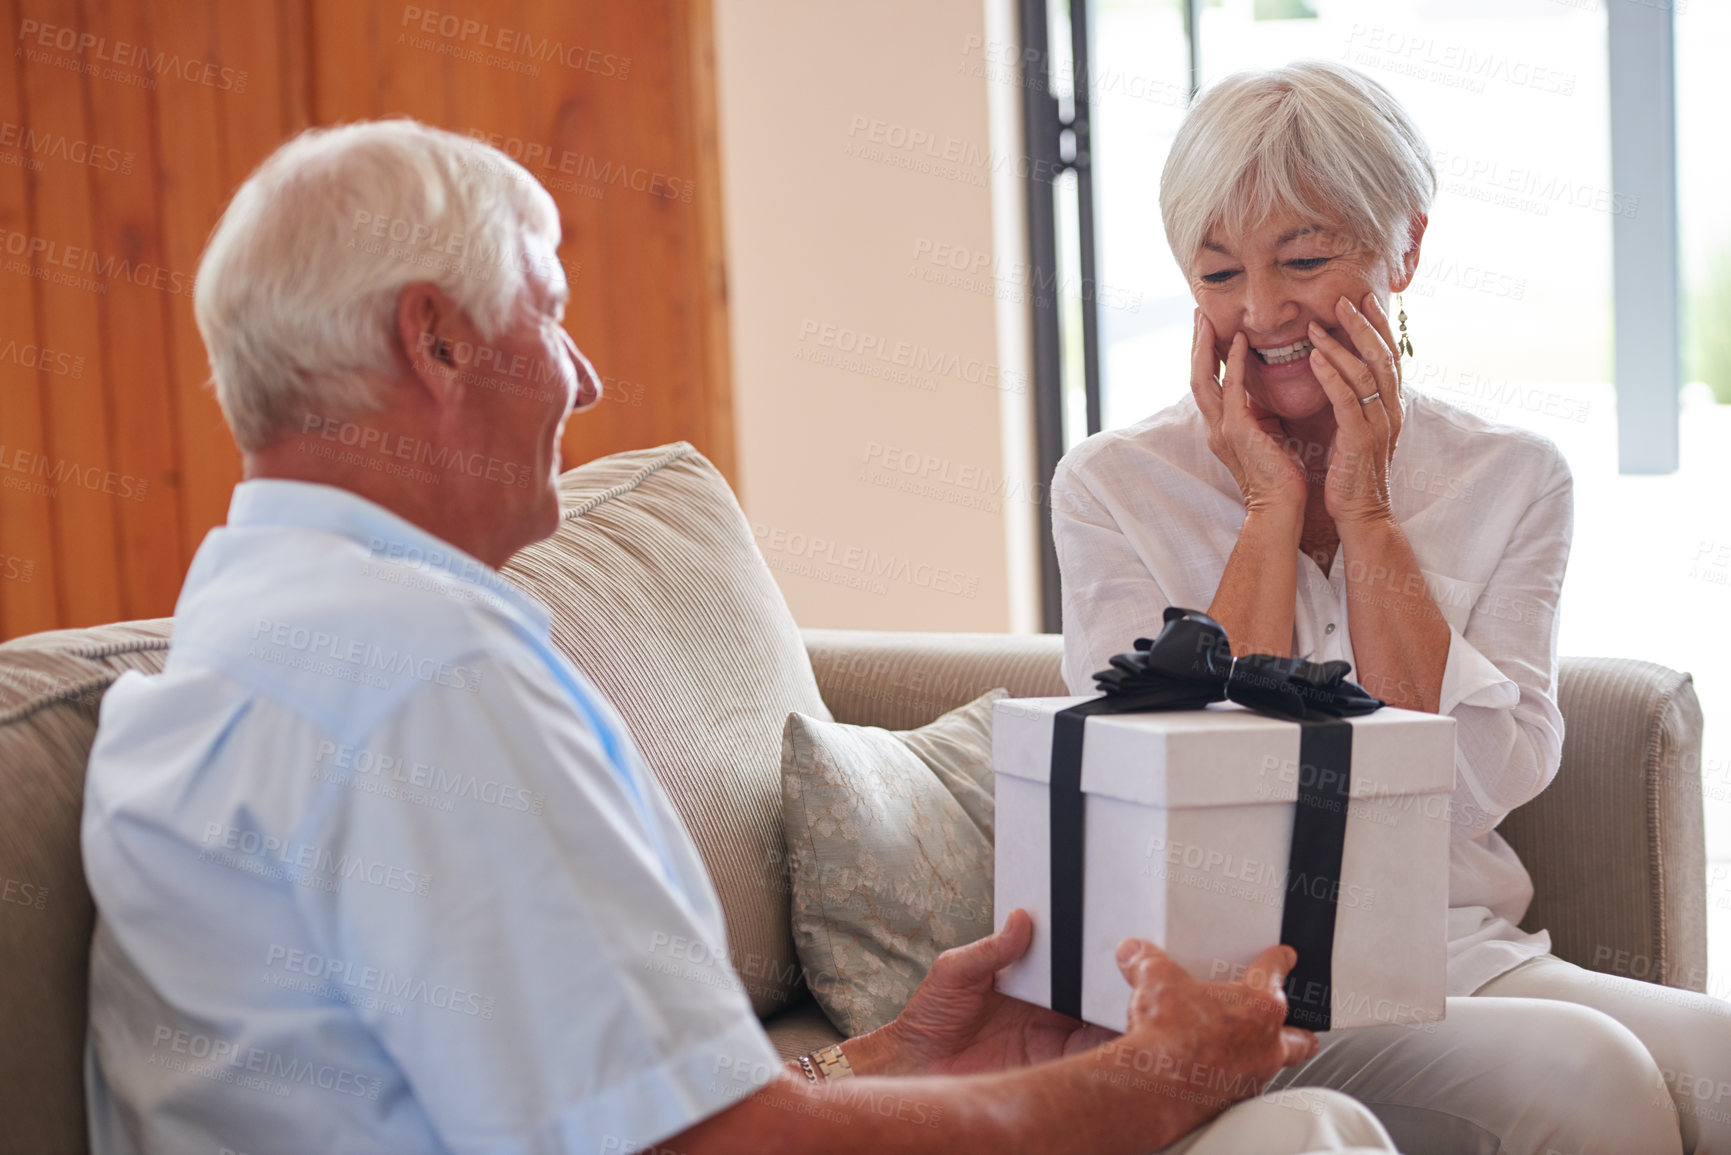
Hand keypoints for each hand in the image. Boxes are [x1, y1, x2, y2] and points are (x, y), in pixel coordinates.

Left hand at [869, 909, 1116, 1075]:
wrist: (916, 1069)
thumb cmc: (929, 1020)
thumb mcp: (954, 972)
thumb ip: (990, 949)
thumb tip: (1020, 918)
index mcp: (1031, 982)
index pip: (1070, 962)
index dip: (1090, 950)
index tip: (1108, 933)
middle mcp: (1051, 1011)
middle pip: (1096, 991)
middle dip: (1117, 978)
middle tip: (1133, 963)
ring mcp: (1056, 1041)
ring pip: (1105, 1023)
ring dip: (1121, 1009)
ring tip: (1132, 994)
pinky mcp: (1055, 1069)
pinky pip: (1092, 1057)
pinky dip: (1110, 1047)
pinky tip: (1118, 1031)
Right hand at [1109, 940, 1316, 1114]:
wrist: (1156, 1083)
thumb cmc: (1171, 1034)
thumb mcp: (1154, 980)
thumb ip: (1146, 961)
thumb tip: (1135, 953)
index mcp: (1257, 1003)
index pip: (1275, 972)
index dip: (1280, 961)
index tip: (1284, 957)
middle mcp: (1266, 1042)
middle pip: (1298, 1036)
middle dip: (1298, 1029)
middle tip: (1294, 1024)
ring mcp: (1253, 1075)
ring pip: (1275, 1065)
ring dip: (1266, 1057)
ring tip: (1249, 1051)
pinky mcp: (1233, 1100)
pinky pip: (1244, 1087)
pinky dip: (1234, 1079)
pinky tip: (1214, 1075)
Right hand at [1190, 310, 1306, 518]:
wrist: (1281, 509)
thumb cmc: (1281, 477)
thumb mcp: (1267, 437)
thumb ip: (1259, 413)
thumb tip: (1264, 390)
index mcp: (1222, 428)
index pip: (1207, 383)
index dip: (1205, 355)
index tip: (1207, 327)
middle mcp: (1215, 427)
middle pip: (1196, 376)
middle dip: (1196, 343)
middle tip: (1198, 312)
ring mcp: (1222, 429)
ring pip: (1203, 379)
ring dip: (1204, 346)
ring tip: (1207, 318)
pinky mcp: (1238, 432)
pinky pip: (1231, 390)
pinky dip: (1232, 363)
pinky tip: (1240, 340)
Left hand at [1306, 293, 1404, 528]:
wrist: (1361, 515)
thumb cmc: (1353, 473)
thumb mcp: (1357, 431)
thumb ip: (1355, 403)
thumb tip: (1341, 375)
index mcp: (1390, 407)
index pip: (1389, 357)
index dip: (1379, 327)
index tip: (1364, 300)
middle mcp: (1391, 411)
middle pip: (1383, 357)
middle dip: (1364, 325)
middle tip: (1344, 298)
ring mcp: (1379, 424)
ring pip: (1365, 373)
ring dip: (1341, 345)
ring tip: (1317, 324)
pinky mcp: (1361, 439)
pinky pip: (1347, 400)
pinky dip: (1332, 375)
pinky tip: (1315, 357)